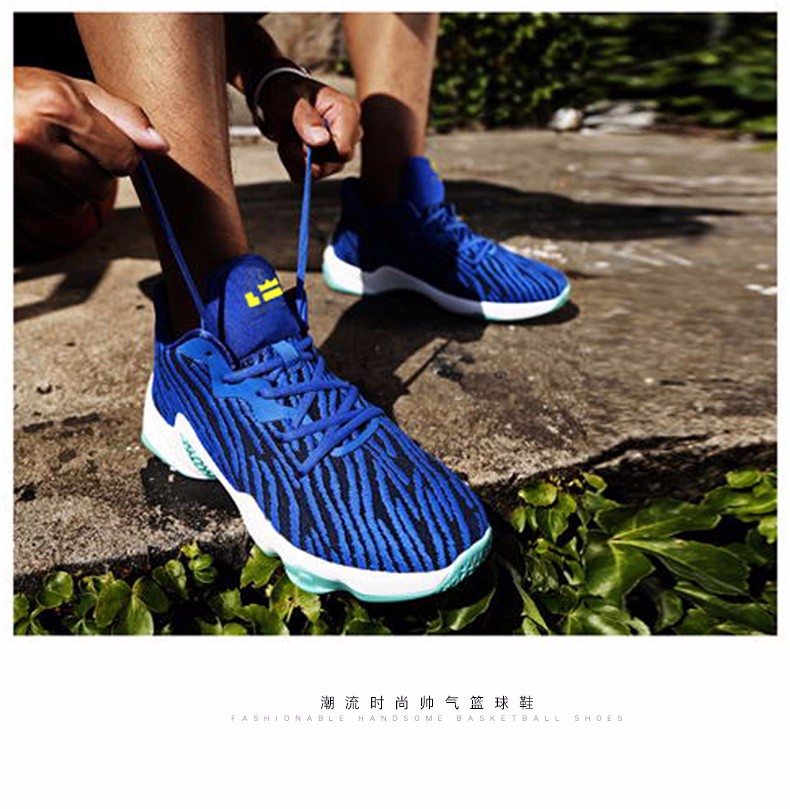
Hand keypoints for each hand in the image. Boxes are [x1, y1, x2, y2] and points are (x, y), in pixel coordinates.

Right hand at [14, 67, 168, 217]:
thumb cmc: (27, 94)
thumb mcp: (75, 90)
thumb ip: (123, 117)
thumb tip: (161, 146)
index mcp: (56, 107)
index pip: (124, 159)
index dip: (120, 154)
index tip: (101, 142)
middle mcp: (29, 139)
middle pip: (98, 188)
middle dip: (94, 174)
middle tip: (69, 149)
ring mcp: (11, 172)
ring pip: (73, 208)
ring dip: (69, 191)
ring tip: (47, 161)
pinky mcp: (6, 198)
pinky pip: (44, 216)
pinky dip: (43, 201)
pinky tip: (29, 174)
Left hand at [256, 73, 361, 181]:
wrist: (283, 101)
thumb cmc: (289, 95)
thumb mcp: (290, 101)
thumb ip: (305, 119)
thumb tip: (322, 142)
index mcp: (348, 113)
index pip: (342, 150)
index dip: (318, 152)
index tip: (297, 138)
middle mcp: (351, 134)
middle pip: (333, 165)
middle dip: (304, 156)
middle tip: (286, 137)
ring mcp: (341, 151)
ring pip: (320, 172)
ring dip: (297, 159)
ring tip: (288, 138)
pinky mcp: (329, 162)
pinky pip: (310, 177)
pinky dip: (295, 165)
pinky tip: (291, 147)